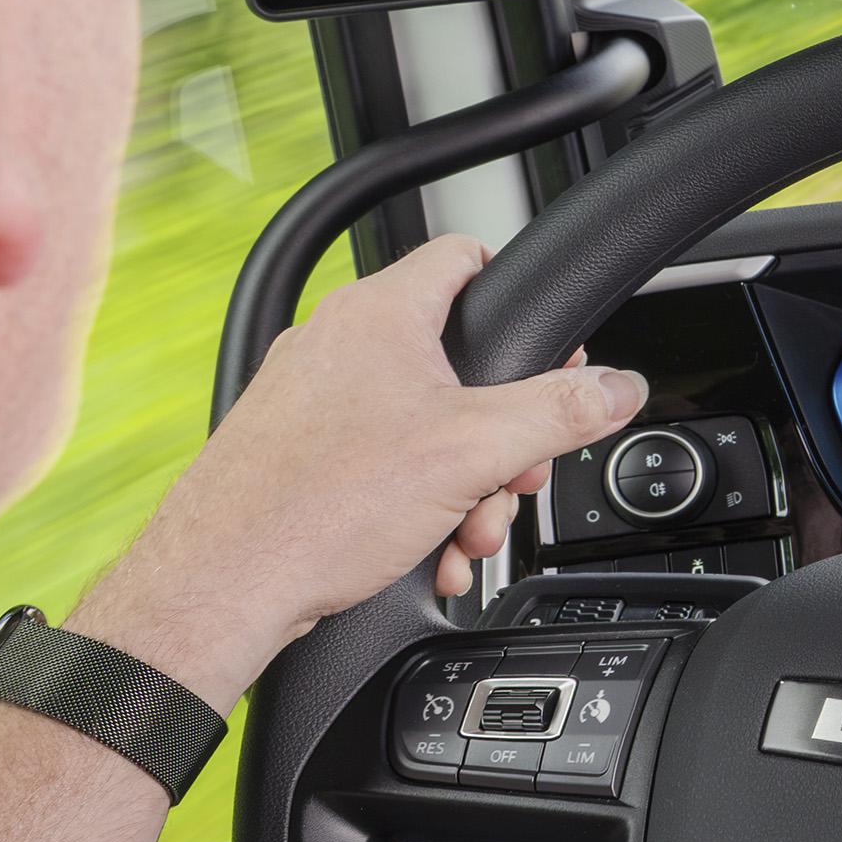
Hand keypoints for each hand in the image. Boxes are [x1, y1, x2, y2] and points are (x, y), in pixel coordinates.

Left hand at [66, 237, 646, 706]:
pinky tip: (427, 551)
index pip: (466, 258)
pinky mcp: (296, 450)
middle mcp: (337, 343)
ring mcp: (310, 397)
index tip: (552, 350)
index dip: (520, 297)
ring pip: (423, 424)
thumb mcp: (475, 451)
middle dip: (501, 433)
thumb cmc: (316, 506)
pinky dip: (417, 504)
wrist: (223, 583)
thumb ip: (561, 412)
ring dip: (464, 483)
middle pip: (458, 364)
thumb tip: (619, 388)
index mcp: (379, 315)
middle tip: (513, 475)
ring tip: (465, 531)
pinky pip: (381, 463)